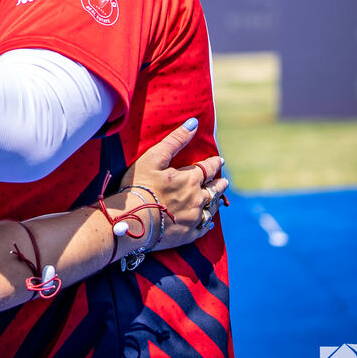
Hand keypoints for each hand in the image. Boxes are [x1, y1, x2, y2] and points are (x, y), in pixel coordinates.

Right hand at [104, 119, 227, 252]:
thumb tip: (194, 122)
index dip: (214, 163)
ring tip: (218, 199)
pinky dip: (207, 224)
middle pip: (214, 189)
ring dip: (215, 202)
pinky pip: (203, 229)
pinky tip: (208, 223)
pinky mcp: (187, 235)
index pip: (207, 168)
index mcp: (190, 179)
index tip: (219, 160)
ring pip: (211, 208)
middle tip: (224, 181)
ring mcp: (193, 218)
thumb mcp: (154, 158)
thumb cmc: (139, 186)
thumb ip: (175, 140)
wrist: (132, 221)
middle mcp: (196, 198)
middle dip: (220, 183)